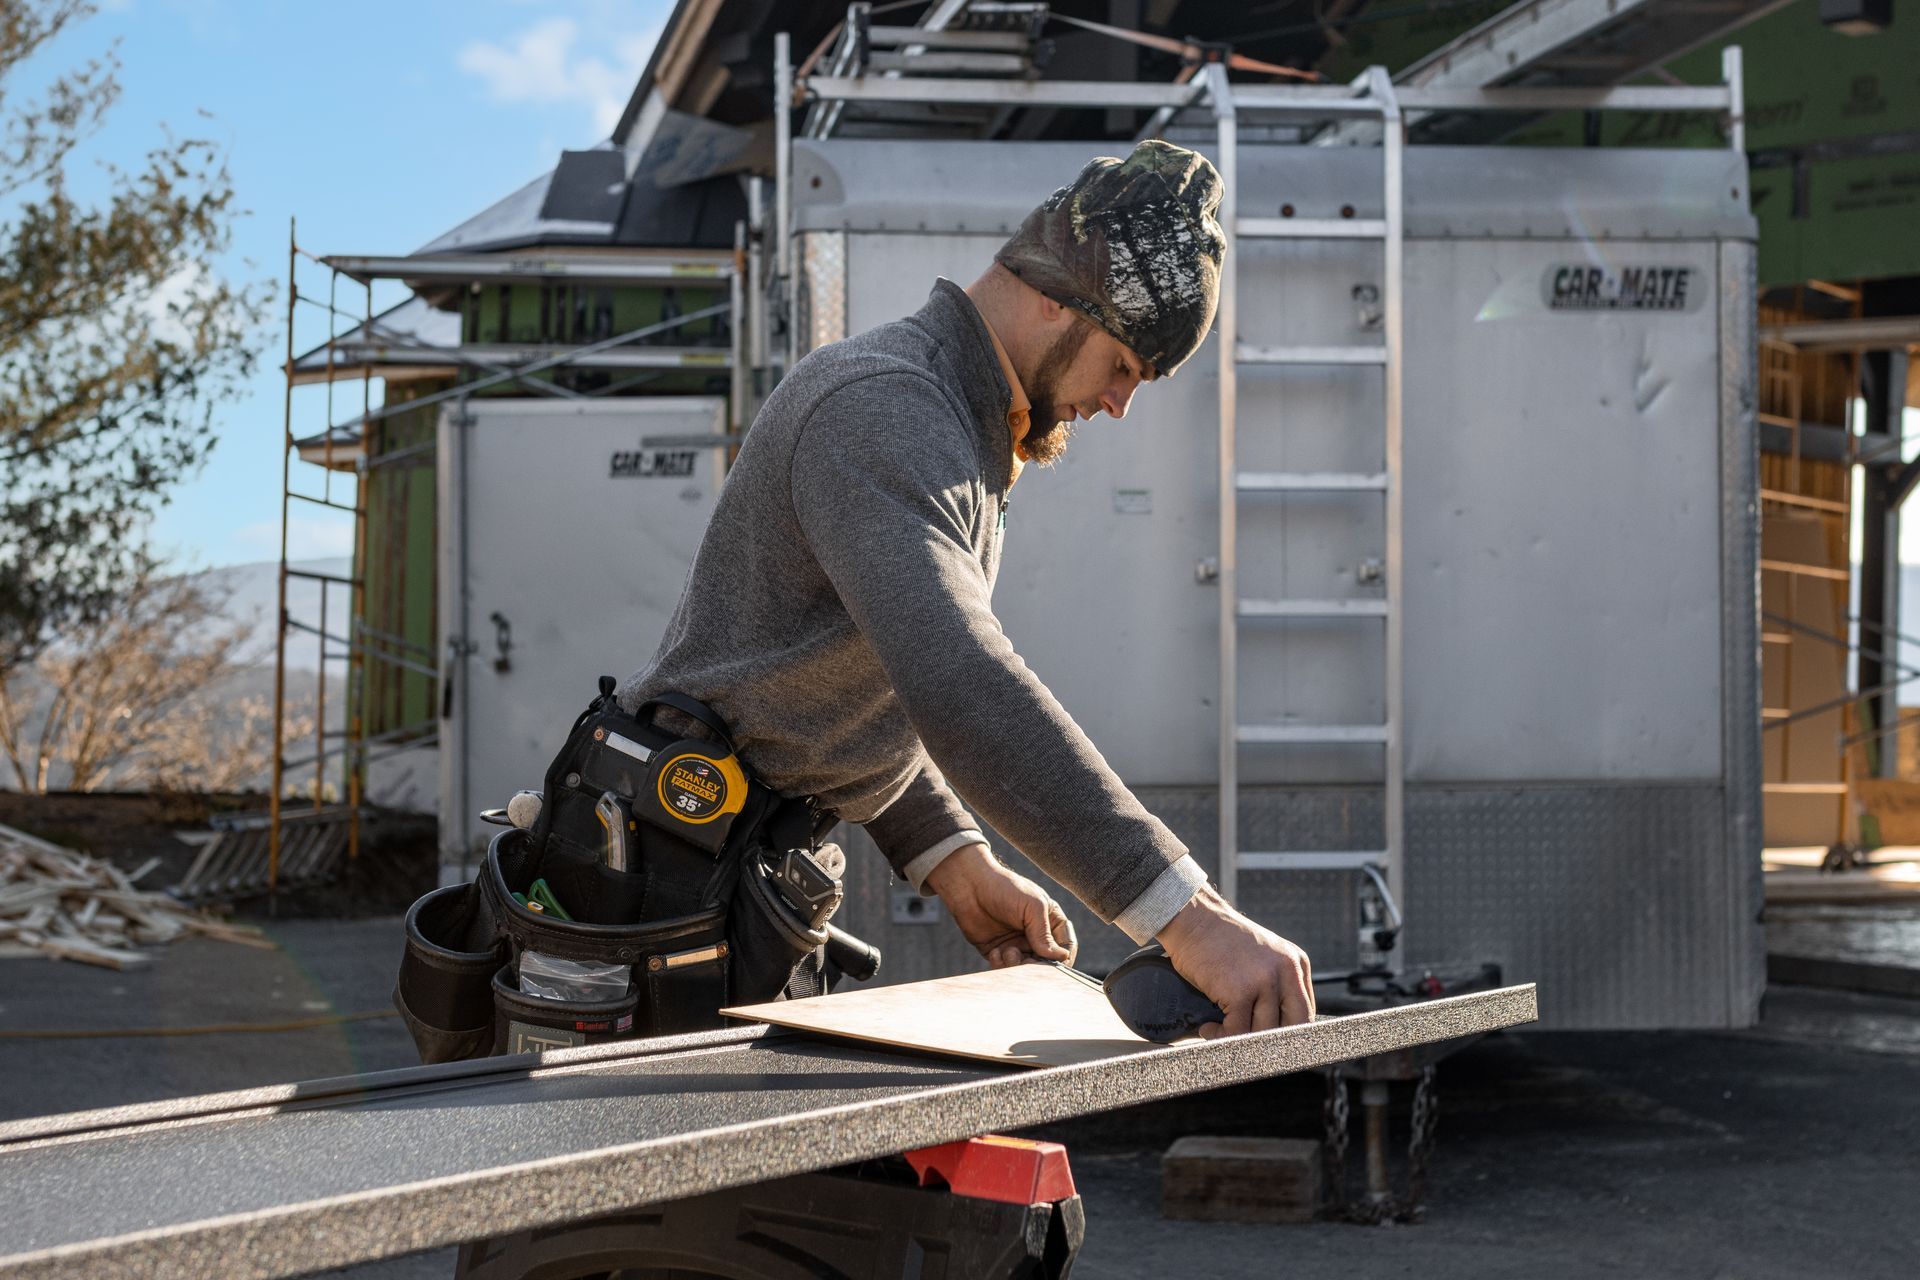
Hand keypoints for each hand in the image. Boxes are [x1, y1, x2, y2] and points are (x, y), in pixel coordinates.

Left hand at [924, 844, 1077, 968]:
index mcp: (1049, 920)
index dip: (1063, 958)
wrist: (969, 886)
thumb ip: (1044, 933)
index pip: (1066, 945)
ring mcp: (1016, 943)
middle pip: (1046, 962)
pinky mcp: (997, 951)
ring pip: (1025, 968)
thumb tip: (1060, 957)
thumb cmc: (1004, 888)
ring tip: (1007, 952)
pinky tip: (994, 952)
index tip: (1056, 966)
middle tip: (1027, 962)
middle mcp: (1035, 934)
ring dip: (1017, 965)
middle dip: (1037, 966)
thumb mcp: (1032, 906)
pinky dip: (1001, 965)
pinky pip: (1005, 968)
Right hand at [1157, 885, 1313, 1035]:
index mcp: (1296, 963)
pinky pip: (1236, 1031)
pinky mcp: (1239, 991)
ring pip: (1263, 1032)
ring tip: (1220, 1033)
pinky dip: (1220, 1036)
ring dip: (1240, 1040)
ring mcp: (1263, 980)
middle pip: (1293, 1026)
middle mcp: (1286, 970)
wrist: (1193, 919)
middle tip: (1250, 1048)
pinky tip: (1208, 1028)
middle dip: (1271, 1044)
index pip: (1306, 1012)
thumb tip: (1277, 1028)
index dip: (1289, 1034)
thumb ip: (1277, 984)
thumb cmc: (1221, 940)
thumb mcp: (1263, 955)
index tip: (1271, 1044)